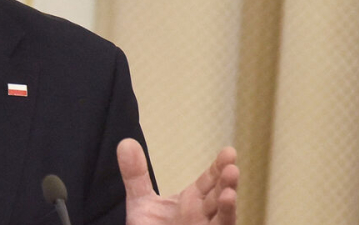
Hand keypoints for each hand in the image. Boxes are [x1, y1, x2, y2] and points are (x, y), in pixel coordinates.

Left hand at [117, 138, 237, 224]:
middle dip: (226, 183)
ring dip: (229, 208)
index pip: (209, 181)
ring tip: (230, 193)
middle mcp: (203, 216)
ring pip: (223, 219)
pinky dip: (222, 223)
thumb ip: (135, 175)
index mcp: (192, 202)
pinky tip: (224, 210)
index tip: (229, 152)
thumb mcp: (141, 203)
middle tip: (232, 167)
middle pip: (219, 197)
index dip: (218, 167)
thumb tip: (125, 142)